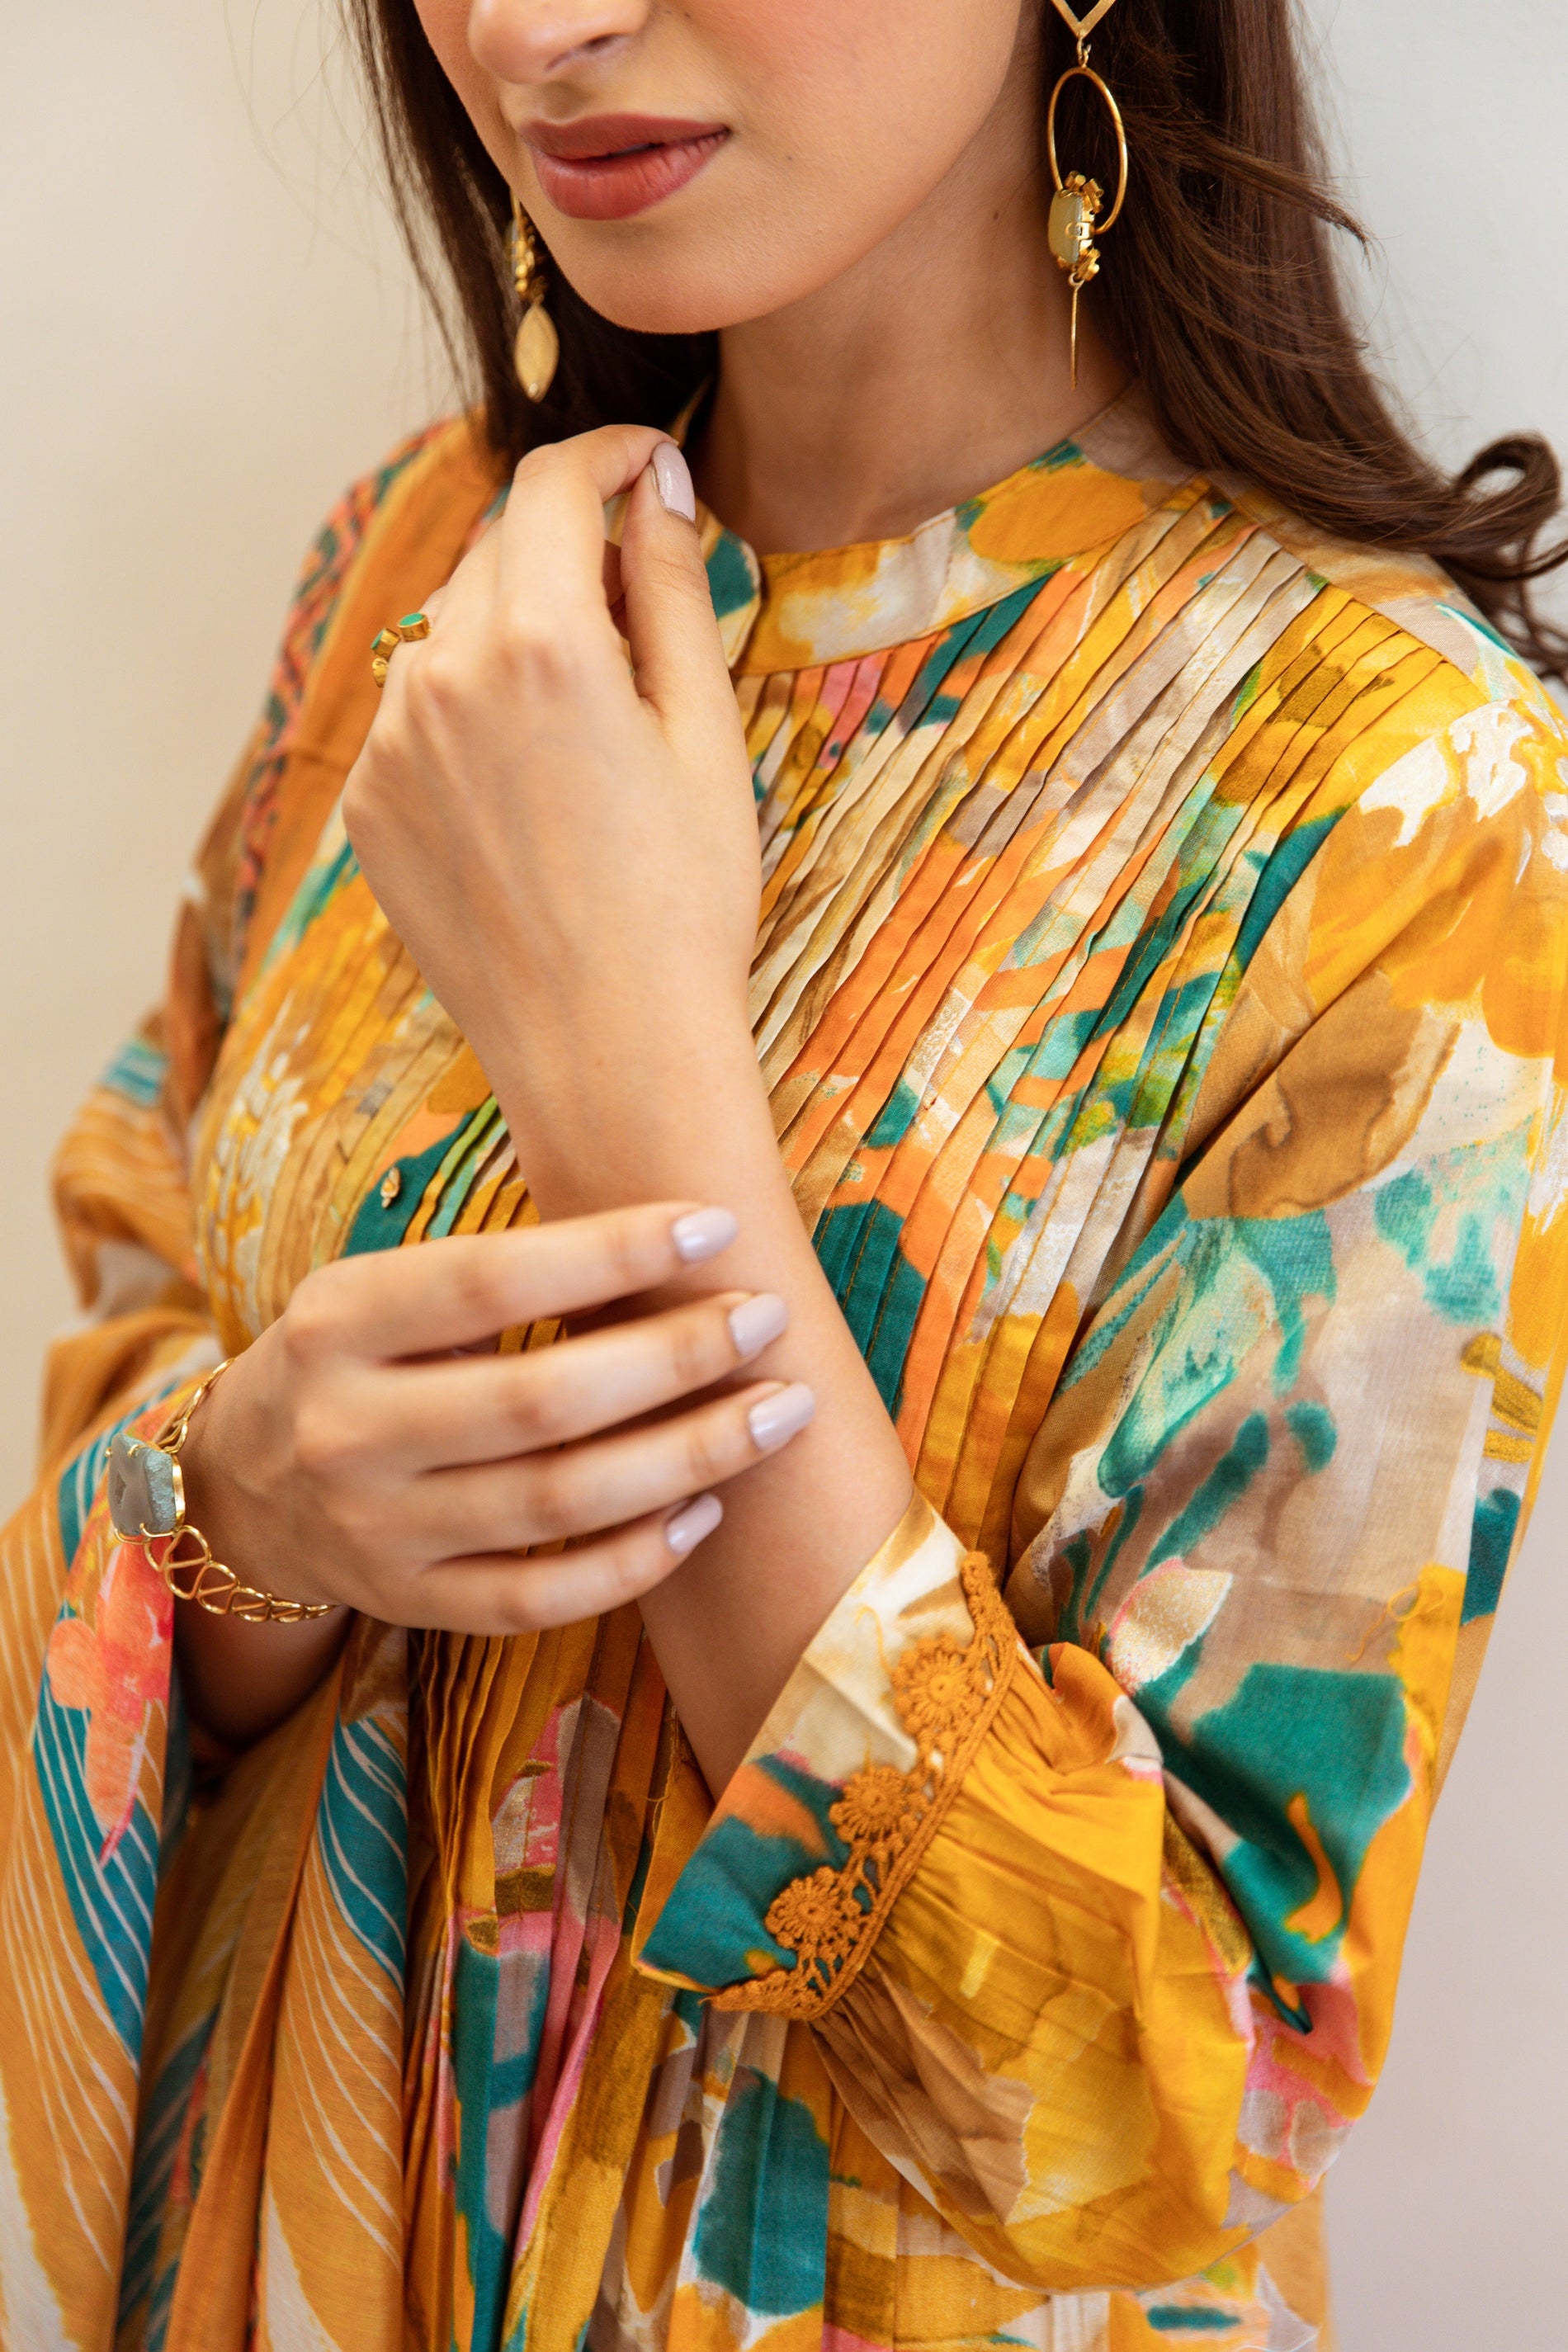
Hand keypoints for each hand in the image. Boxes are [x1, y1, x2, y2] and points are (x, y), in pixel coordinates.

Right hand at [177, 1202, 811, 1665]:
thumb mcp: (376, 1292)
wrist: (239, 1488)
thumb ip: (492, 1276)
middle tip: (769, 1320)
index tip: (716, 1227)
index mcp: (339, 1324)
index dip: (610, 1252)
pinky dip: (634, 1561)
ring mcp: (378, 1532)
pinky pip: (541, 1596)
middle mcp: (349, 1432)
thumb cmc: (352, 1360)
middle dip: (677, 1357)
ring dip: (689, 1456)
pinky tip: (706, 1511)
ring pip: (559, 1502)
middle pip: (541, 1400)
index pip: (489, 1281)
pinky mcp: (412, 1604)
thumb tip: (673, 1239)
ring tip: (777, 1412)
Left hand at [342, 427, 761, 1180]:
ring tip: (591, 716)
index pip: (553, 486)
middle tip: (642, 604)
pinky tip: (535, 784)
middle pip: (497, 548)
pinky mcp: (368, 805)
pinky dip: (468, 707)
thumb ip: (672, 589)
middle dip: (565, 547)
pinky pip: (415, 712)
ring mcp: (390, 744)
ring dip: (513, 628)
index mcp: (540, 643)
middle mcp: (442, 676)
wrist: (608, 1054)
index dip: (607, 457)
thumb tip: (657, 482)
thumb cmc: (685, 904)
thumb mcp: (705, 735)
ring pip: (447, 629)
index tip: (646, 465)